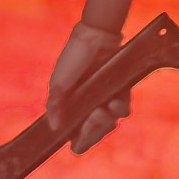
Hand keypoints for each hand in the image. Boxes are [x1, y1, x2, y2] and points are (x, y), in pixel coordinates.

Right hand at [47, 21, 132, 153]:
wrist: (94, 37)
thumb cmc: (73, 59)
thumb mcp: (59, 83)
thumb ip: (56, 106)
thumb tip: (54, 128)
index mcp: (71, 111)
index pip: (77, 139)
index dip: (80, 142)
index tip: (78, 138)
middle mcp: (89, 109)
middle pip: (95, 134)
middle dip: (94, 131)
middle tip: (93, 116)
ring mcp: (105, 101)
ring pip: (110, 124)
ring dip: (107, 121)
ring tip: (103, 109)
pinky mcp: (121, 92)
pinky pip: (124, 110)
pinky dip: (120, 109)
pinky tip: (113, 100)